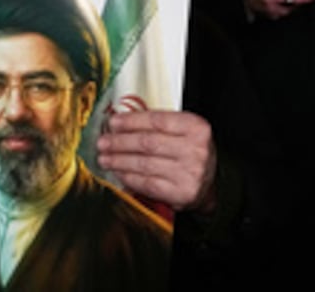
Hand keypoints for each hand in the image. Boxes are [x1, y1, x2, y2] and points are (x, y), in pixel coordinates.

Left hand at [95, 109, 216, 212]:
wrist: (211, 183)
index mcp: (196, 127)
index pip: (157, 120)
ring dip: (120, 160)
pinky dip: (129, 177)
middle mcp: (195, 150)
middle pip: (148, 143)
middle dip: (120, 142)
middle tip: (103, 142)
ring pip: (145, 164)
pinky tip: (118, 172)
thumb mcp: (184, 130)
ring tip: (105, 157)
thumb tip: (121, 122)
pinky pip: (148, 183)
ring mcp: (189, 173)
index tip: (113, 122)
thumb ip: (158, 124)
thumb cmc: (191, 151)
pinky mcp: (180, 193)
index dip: (132, 121)